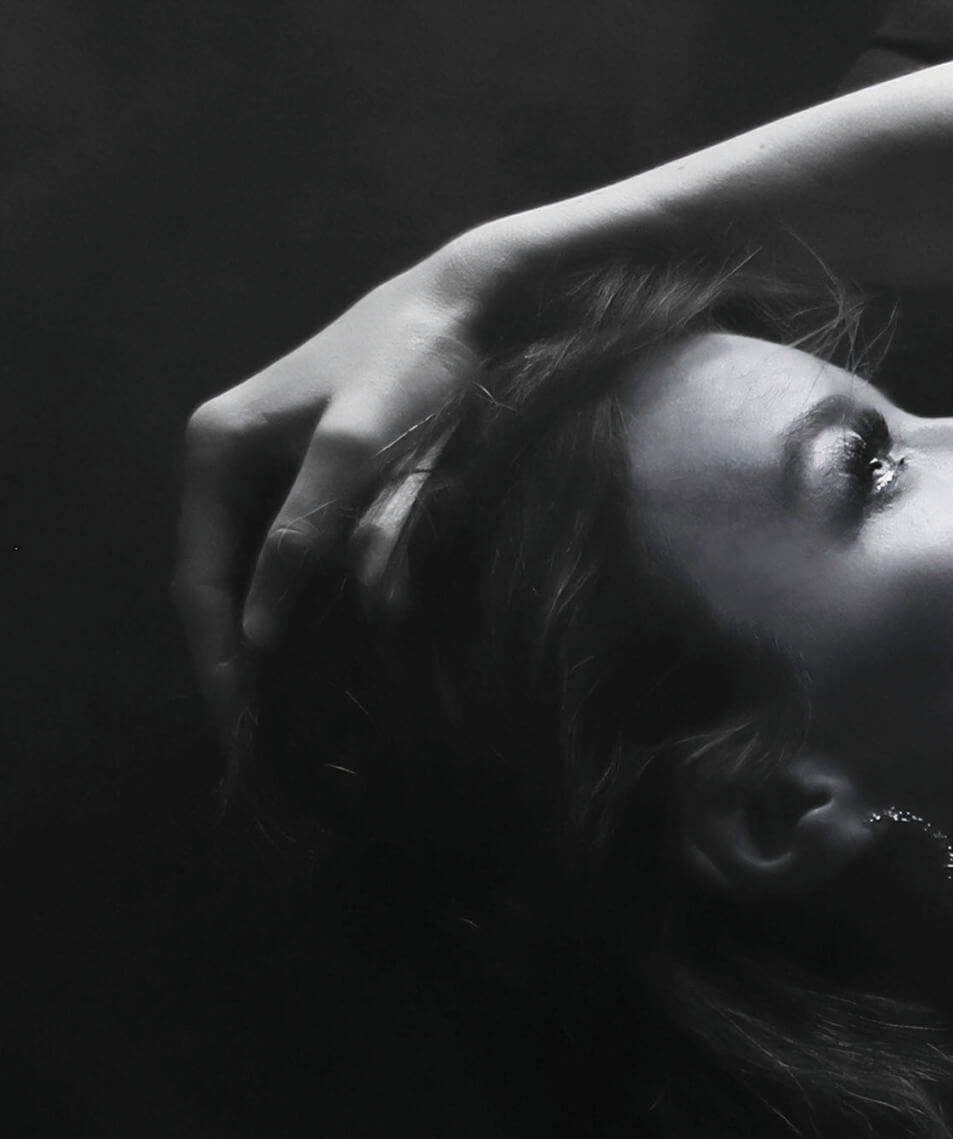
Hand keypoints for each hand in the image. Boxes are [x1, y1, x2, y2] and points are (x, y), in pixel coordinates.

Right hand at [172, 235, 505, 742]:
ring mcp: (272, 469)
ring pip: (258, 580)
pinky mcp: (320, 478)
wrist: (471, 301)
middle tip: (262, 745)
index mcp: (216, 452)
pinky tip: (327, 662)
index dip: (219, 659)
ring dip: (269, 649)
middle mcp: (229, 461)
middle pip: (220, 587)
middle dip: (236, 666)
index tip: (241, 725)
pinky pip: (295, 563)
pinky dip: (304, 616)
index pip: (202, 580)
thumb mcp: (359, 453)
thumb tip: (259, 632)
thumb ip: (309, 535)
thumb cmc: (415, 366)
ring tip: (289, 722)